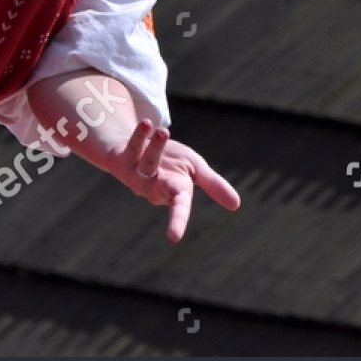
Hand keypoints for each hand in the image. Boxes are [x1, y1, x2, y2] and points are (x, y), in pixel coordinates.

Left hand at [110, 119, 240, 242]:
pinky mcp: (124, 157)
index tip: (173, 238)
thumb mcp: (195, 170)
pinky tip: (147, 123)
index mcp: (175, 191)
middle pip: (160, 191)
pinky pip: (133, 146)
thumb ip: (213, 185)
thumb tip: (236, 205)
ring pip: (148, 163)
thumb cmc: (171, 162)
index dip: (177, 222)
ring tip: (165, 131)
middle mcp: (154, 186)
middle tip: (177, 186)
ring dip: (157, 147)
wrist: (142, 144)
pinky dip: (140, 135)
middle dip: (166, 192)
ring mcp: (137, 173)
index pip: (179, 209)